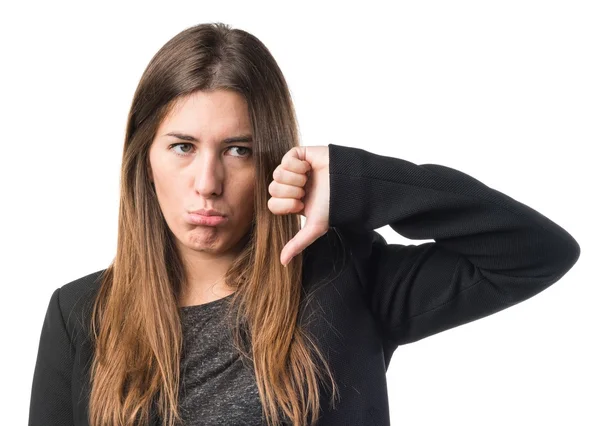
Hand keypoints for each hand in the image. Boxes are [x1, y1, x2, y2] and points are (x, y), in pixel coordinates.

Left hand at [268, 146, 329, 265]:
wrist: (348, 185)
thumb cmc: (334, 206)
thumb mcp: (314, 228)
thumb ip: (297, 243)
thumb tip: (282, 262)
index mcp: (292, 201)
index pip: (272, 203)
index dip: (284, 205)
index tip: (301, 204)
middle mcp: (291, 185)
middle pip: (272, 188)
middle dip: (289, 192)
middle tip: (306, 192)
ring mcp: (295, 169)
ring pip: (277, 173)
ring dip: (294, 179)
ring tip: (309, 180)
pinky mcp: (300, 154)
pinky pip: (286, 158)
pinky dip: (297, 165)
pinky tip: (309, 168)